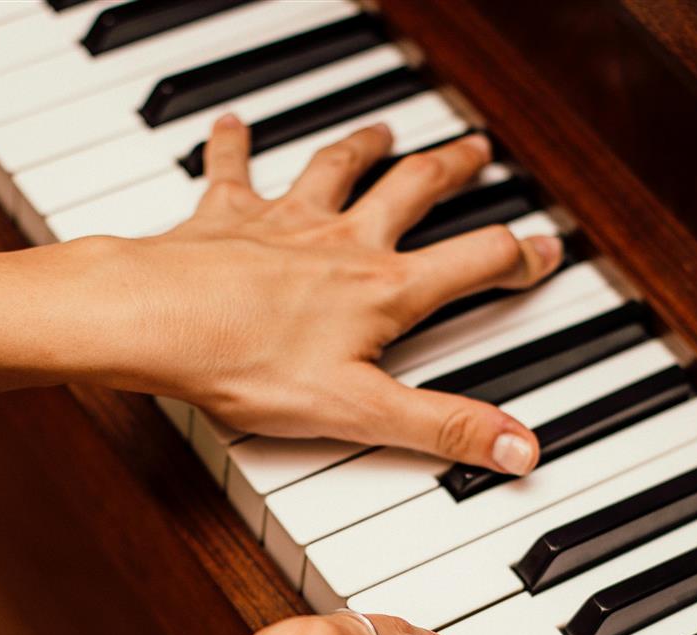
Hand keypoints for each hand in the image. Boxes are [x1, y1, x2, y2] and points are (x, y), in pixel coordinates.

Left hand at [103, 119, 563, 474]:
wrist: (152, 321)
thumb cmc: (246, 364)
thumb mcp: (361, 412)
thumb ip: (444, 427)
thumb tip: (519, 449)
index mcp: (383, 290)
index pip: (473, 264)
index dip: (518, 257)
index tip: (544, 248)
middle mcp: (342, 243)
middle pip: (413, 191)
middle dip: (452, 170)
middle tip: (477, 152)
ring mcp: (285, 222)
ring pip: (338, 170)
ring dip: (366, 147)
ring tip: (384, 131)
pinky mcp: (226, 216)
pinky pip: (233, 169)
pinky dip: (235, 144)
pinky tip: (234, 125)